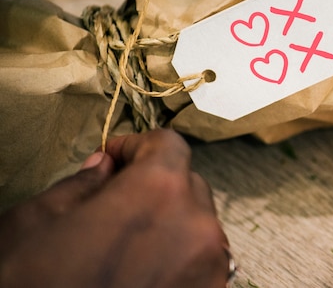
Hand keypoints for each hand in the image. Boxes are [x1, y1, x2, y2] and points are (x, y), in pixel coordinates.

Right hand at [0, 130, 231, 287]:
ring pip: (198, 224)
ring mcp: (211, 268)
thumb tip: (104, 167)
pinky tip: (142, 272)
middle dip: (154, 185)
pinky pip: (201, 262)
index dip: (137, 146)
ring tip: (127, 245)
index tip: (115, 159)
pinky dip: (178, 257)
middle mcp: (197, 226)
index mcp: (158, 191)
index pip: (168, 145)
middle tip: (116, 201)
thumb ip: (82, 183)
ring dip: (169, 223)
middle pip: (187, 184)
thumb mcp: (37, 223)